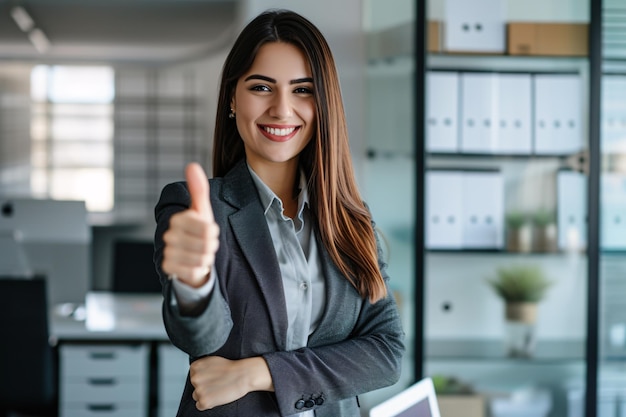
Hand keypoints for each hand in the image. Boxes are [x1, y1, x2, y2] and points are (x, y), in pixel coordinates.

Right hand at [162, 162, 219, 287]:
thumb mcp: (201, 210)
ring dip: (206, 258)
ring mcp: (168, 252)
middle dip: (211, 246)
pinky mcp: (169, 268)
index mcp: (178, 219)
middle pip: (206, 244)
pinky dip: (199, 270)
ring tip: (202, 254)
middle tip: (206, 244)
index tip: (210, 231)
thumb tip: (192, 165)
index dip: (213, 232)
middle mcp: (169, 235)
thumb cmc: (198, 231)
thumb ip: (198, 189)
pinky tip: (194, 265)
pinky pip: (194, 271)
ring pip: (201, 259)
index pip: (206, 228)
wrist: (190, 256)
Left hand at [190, 356, 273, 409]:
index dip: (204, 377)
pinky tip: (216, 397)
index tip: (212, 377)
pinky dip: (208, 404)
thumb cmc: (231, 368)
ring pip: (196, 396)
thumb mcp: (212, 360)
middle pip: (195, 386)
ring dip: (205, 395)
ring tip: (218, 390)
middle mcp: (195, 378)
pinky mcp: (204, 401)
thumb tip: (196, 373)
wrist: (243, 375)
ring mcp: (199, 390)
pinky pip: (199, 406)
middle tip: (216, 384)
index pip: (193, 375)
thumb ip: (201, 367)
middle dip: (204, 386)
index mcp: (195, 367)